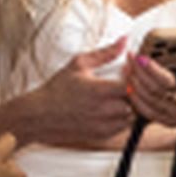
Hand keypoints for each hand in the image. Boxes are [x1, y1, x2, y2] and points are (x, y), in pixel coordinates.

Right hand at [7, 39, 138, 146]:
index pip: (132, 86)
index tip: (126, 73)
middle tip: (126, 85)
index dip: (134, 78)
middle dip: (134, 93)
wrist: (40, 115)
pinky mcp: (102, 135)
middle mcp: (103, 111)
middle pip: (135, 103)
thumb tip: (124, 40)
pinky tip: (112, 109)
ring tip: (119, 97)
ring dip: (130, 106)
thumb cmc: (57, 89)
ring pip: (132, 117)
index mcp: (99, 91)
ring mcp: (104, 125)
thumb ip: (105, 53)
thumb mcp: (79, 64)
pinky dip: (122, 118)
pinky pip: (123, 128)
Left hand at [122, 46, 175, 134]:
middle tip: (130, 58)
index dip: (152, 70)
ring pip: (150, 102)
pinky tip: (131, 88)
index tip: (140, 57)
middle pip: (155, 90)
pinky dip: (138, 101)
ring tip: (127, 69)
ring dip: (136, 86)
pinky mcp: (171, 122)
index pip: (169, 80)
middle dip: (139, 73)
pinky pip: (150, 114)